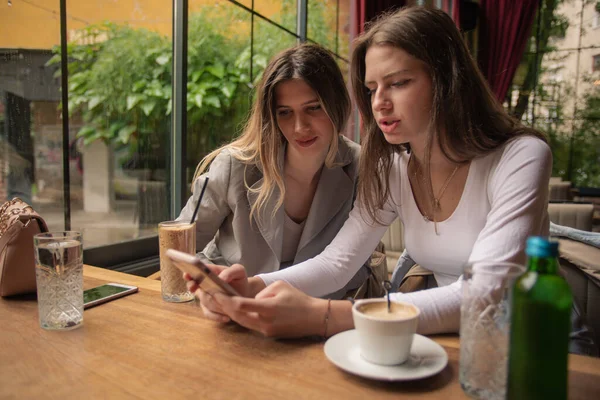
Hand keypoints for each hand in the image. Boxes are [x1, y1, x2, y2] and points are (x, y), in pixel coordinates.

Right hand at [184, 263, 252, 322]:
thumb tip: (221, 278)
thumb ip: (231, 271)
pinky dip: (216, 316)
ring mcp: (205, 297)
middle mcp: (204, 284)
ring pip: (202, 301)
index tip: (187, 275)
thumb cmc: (239, 279)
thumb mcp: (238, 271)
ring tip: (225, 306)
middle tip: (196, 288)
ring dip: (212, 304)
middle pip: (193, 285)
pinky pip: (208, 313)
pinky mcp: (209, 308)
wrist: (245, 292)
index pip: (196, 271)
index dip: (189, 273)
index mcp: (209, 272)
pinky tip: (226, 317)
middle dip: (193, 287)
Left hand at [212, 281, 326, 337]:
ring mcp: (266, 330)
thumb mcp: (280, 286)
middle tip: (213, 297)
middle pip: (237, 316)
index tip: (216, 292)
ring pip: (242, 322)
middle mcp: (265, 322)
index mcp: (269, 308)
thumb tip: (251, 300)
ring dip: (230, 313)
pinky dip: (241, 317)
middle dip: (223, 306)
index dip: (226, 299)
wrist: (314, 318)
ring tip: (220, 303)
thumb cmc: (298, 299)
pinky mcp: (268, 334)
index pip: (241, 305)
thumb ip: (262, 292)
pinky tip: (235, 310)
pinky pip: (250, 325)